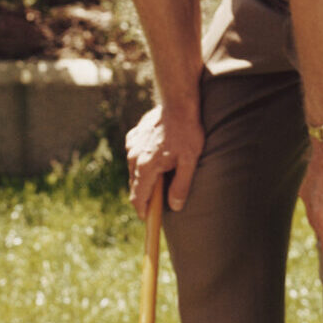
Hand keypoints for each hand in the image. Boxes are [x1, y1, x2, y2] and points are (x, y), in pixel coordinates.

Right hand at [125, 102, 203, 217]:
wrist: (177, 103)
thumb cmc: (187, 132)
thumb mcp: (190, 161)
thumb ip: (181, 185)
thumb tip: (175, 206)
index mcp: (146, 166)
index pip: (138, 197)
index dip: (142, 210)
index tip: (147, 218)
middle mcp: (134, 157)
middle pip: (134, 185)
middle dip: (144, 196)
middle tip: (157, 202)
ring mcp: (132, 145)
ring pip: (134, 170)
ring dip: (143, 178)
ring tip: (160, 178)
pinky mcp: (133, 136)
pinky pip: (134, 155)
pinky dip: (141, 162)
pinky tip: (154, 158)